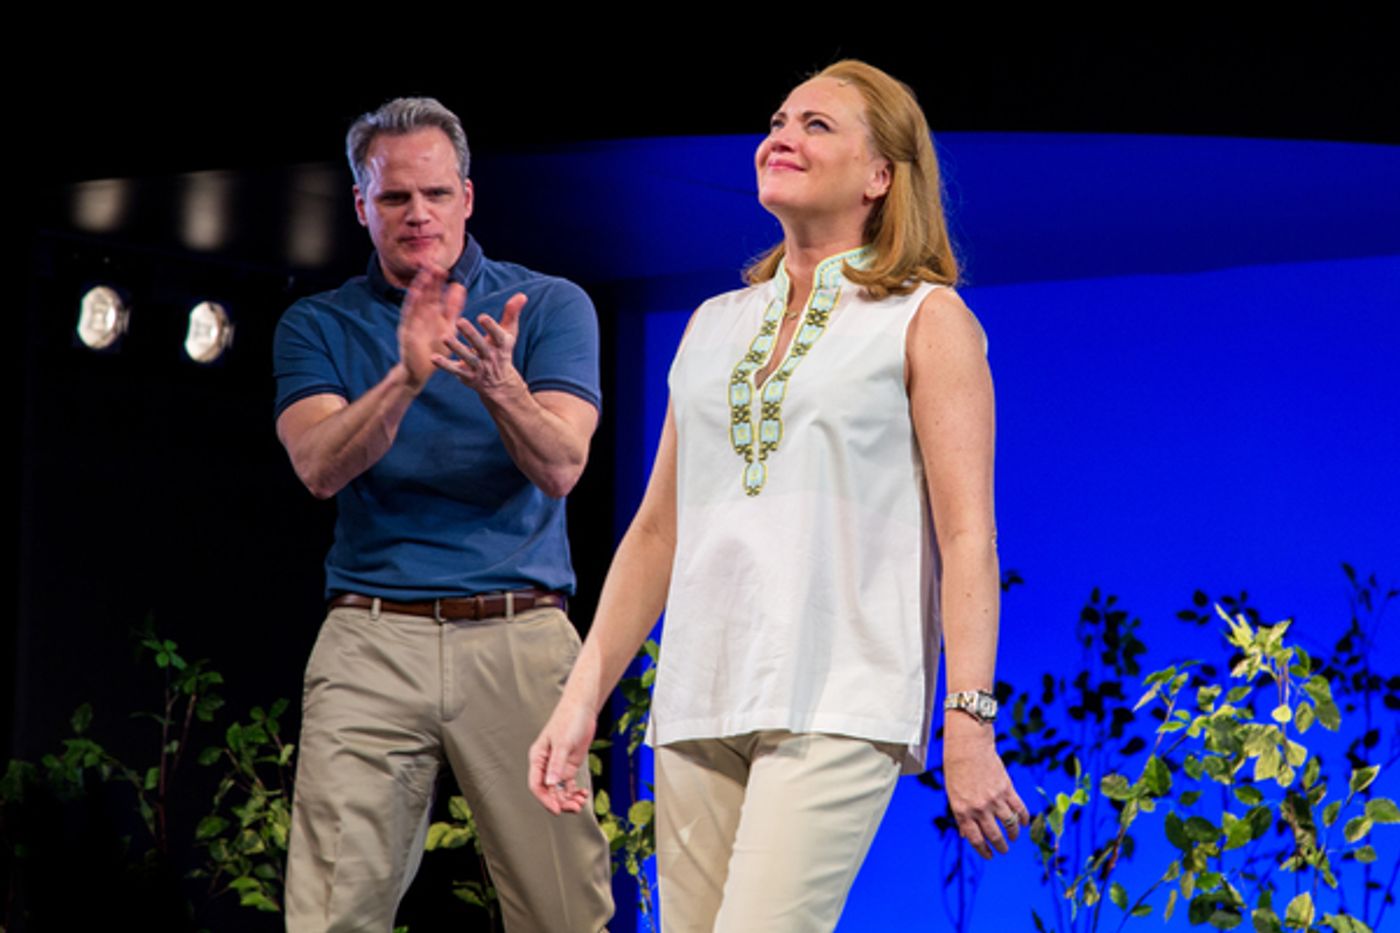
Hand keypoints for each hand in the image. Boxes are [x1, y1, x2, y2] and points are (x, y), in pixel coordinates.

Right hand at [399, 264, 466, 390]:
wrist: (419, 372)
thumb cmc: (435, 350)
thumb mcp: (448, 327)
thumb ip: (453, 308)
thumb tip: (460, 287)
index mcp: (433, 315)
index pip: (435, 294)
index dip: (439, 282)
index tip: (445, 268)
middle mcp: (422, 316)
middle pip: (425, 294)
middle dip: (429, 280)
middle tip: (435, 264)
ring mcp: (413, 322)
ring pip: (416, 301)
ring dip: (420, 287)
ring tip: (426, 273)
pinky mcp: (407, 331)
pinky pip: (409, 315)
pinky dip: (412, 303)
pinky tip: (416, 292)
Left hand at [432, 291, 527, 397]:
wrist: (500, 383)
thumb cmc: (502, 351)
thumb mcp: (509, 333)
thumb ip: (512, 313)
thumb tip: (521, 295)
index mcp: (501, 345)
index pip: (497, 336)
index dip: (491, 327)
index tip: (482, 317)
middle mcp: (490, 357)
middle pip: (481, 345)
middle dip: (471, 334)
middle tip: (460, 321)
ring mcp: (478, 368)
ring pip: (466, 357)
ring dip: (456, 348)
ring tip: (444, 337)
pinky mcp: (466, 376)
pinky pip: (454, 370)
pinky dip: (444, 365)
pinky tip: (434, 358)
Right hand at [527, 699, 595, 814]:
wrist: (582, 708)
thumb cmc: (569, 720)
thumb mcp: (563, 743)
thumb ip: (557, 764)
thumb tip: (551, 785)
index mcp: (538, 759)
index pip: (536, 785)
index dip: (545, 800)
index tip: (557, 809)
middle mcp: (546, 765)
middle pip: (548, 791)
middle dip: (560, 802)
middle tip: (576, 808)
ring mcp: (558, 766)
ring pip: (559, 790)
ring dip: (568, 799)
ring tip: (581, 802)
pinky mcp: (569, 765)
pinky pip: (568, 785)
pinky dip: (575, 792)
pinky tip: (584, 794)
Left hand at [943, 715, 1029, 857]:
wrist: (968, 746)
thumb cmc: (957, 769)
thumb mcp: (953, 794)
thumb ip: (961, 814)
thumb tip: (966, 835)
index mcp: (962, 810)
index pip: (975, 839)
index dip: (984, 851)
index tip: (990, 856)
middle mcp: (979, 808)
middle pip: (994, 835)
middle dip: (1001, 846)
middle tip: (1004, 850)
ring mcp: (994, 799)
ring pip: (1010, 825)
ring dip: (1014, 834)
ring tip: (1014, 838)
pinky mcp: (1007, 789)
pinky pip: (1020, 809)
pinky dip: (1024, 819)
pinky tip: (1024, 823)